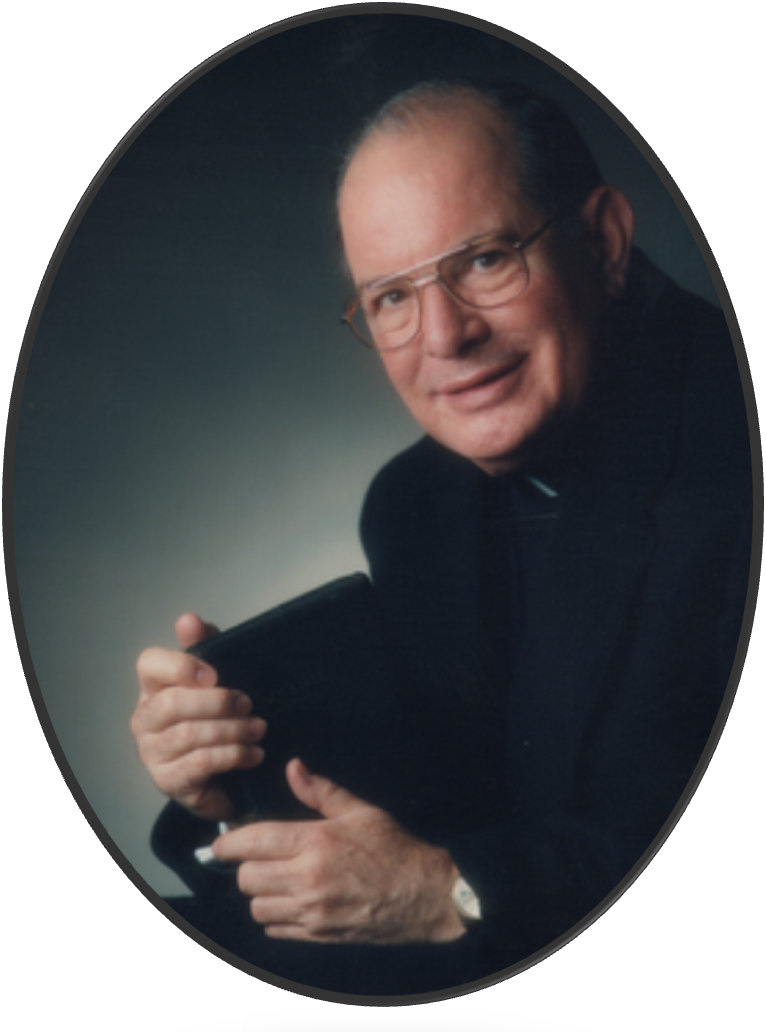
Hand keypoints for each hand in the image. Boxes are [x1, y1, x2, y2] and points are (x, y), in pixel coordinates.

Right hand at [131, 613, 266, 821]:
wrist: (228, 775)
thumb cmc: (219, 718)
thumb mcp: (219, 677)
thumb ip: (206, 646)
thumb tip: (188, 619)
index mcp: (154, 686)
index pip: (149, 664)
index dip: (181, 665)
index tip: (215, 675)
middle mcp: (145, 718)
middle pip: (172, 703)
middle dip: (217, 703)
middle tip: (248, 704)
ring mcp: (152, 752)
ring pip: (189, 735)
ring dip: (232, 731)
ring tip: (258, 729)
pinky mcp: (168, 780)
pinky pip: (200, 763)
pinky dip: (233, 756)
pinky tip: (254, 754)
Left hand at [212, 758, 466, 943]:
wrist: (427, 895)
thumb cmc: (396, 848)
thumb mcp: (361, 811)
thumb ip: (320, 791)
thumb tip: (293, 767)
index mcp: (317, 842)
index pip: (253, 841)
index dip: (228, 842)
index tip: (220, 842)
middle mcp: (309, 879)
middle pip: (247, 877)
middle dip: (245, 866)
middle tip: (257, 857)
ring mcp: (313, 911)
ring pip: (257, 906)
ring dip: (259, 893)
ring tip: (275, 879)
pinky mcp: (319, 934)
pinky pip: (275, 929)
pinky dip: (274, 916)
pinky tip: (289, 900)